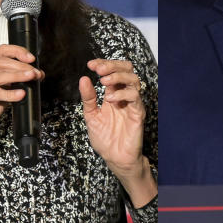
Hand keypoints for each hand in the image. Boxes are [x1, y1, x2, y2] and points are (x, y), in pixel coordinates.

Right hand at [0, 45, 42, 158]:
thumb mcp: (3, 91)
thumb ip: (14, 81)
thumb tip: (34, 73)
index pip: (0, 51)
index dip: (17, 52)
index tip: (32, 59)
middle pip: (0, 62)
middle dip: (21, 66)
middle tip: (35, 73)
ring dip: (18, 76)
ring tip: (31, 78)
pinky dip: (9, 93)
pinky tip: (20, 94)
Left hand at [80, 59, 155, 206]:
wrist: (115, 158)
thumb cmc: (106, 139)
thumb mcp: (91, 115)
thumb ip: (88, 98)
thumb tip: (84, 79)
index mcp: (113, 94)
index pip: (112, 72)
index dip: (103, 64)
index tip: (91, 64)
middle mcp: (124, 96)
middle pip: (126, 70)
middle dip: (112, 65)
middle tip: (99, 68)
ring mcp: (132, 104)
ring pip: (133, 80)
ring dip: (118, 77)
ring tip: (104, 81)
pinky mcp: (138, 113)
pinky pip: (135, 97)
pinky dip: (122, 94)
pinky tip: (111, 99)